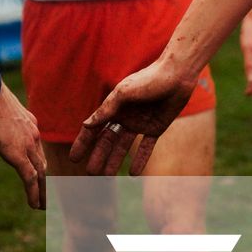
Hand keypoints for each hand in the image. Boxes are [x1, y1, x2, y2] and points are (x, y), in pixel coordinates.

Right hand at [0, 85, 46, 208]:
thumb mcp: (2, 109)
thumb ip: (6, 121)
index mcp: (31, 126)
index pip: (38, 150)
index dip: (40, 166)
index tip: (42, 177)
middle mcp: (34, 136)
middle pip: (43, 164)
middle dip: (48, 182)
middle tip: (51, 197)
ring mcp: (28, 145)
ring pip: (40, 174)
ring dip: (44, 192)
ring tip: (45, 207)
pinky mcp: (17, 153)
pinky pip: (30, 178)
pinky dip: (34, 193)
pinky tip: (36, 205)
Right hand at [70, 58, 198, 175]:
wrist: (177, 75)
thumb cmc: (149, 79)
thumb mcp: (125, 93)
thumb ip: (107, 109)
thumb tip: (86, 125)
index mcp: (114, 108)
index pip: (94, 129)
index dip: (83, 143)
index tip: (74, 158)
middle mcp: (124, 117)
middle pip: (107, 141)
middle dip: (98, 156)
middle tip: (91, 173)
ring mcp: (140, 123)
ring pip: (123, 147)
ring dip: (115, 160)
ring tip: (107, 176)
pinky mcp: (156, 128)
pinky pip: (145, 148)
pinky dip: (140, 160)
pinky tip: (133, 174)